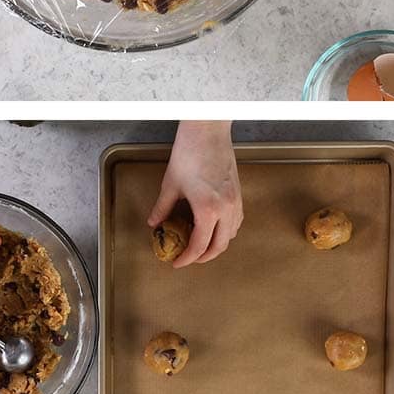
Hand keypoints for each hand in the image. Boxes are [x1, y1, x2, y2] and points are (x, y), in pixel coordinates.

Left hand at [147, 121, 242, 267]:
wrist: (208, 132)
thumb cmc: (190, 153)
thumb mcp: (171, 184)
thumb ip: (163, 208)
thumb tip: (155, 223)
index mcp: (208, 209)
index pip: (200, 245)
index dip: (187, 258)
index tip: (178, 262)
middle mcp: (226, 208)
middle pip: (220, 246)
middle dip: (204, 257)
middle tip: (190, 258)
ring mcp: (235, 201)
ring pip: (231, 234)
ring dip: (217, 243)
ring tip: (201, 243)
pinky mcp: (239, 193)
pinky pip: (237, 220)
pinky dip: (226, 229)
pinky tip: (215, 226)